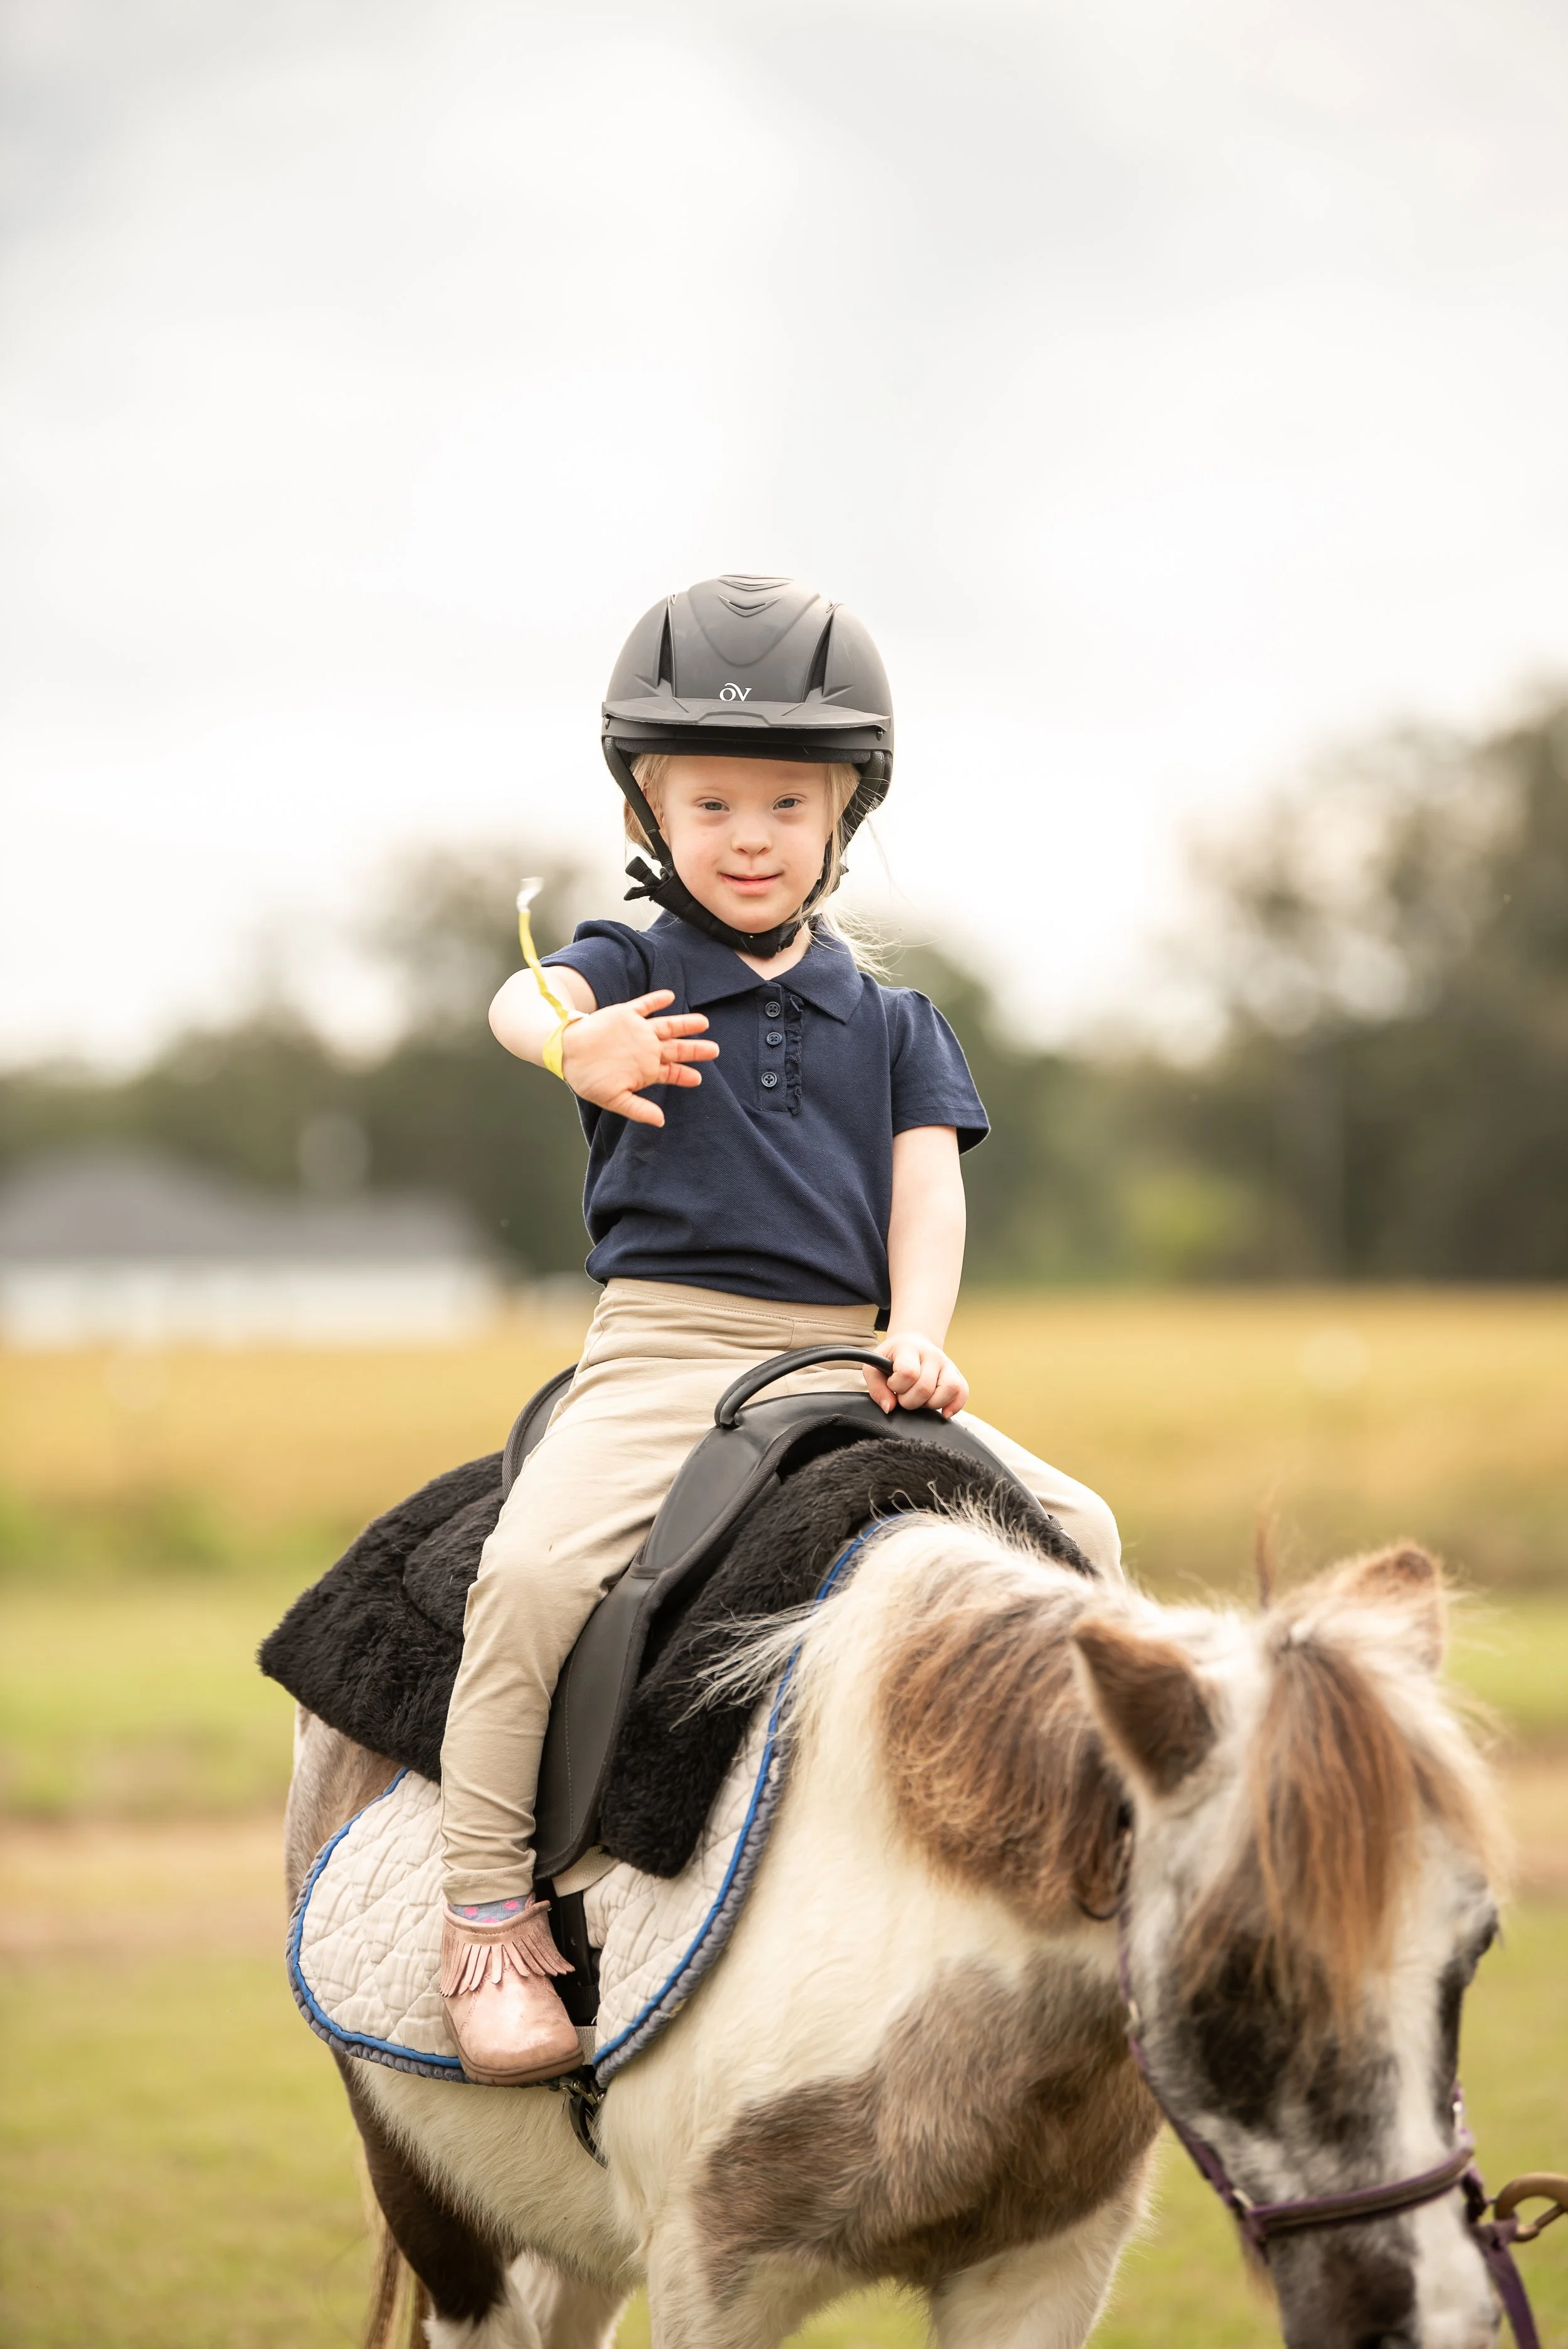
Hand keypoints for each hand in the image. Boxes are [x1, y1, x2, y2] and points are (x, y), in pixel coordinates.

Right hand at [559, 991, 717, 1126]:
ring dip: (684, 1024)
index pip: (670, 1072)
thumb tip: (661, 1121)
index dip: (684, 1075)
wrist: (565, 1051)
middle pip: (675, 1048)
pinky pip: (644, 1006)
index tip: (698, 1078)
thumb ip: (637, 1109)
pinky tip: (670, 996)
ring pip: (667, 1026)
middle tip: (714, 1050)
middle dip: (695, 1049)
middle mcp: (645, 1049)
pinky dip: (656, 1001)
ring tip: (703, 1021)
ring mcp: (637, 1031)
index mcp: (644, 1069)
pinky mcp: (625, 1015)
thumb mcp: (613, 1099)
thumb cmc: (587, 1078)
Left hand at [862, 1330, 968, 1419]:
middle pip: (925, 1387)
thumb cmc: (891, 1358)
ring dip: (931, 1404)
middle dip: (910, 1401)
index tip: (892, 1384)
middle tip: (904, 1395)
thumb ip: (876, 1388)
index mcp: (909, 1348)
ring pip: (949, 1390)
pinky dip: (954, 1406)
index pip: (908, 1372)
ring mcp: (947, 1364)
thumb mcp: (874, 1367)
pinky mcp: (958, 1375)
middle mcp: (932, 1354)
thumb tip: (890, 1407)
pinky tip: (943, 1411)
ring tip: (920, 1399)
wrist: (911, 1344)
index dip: (897, 1386)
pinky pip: (963, 1393)